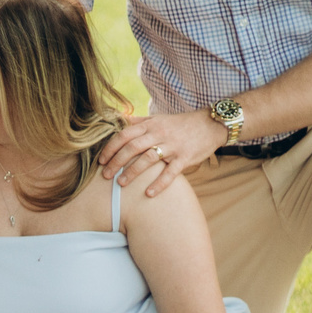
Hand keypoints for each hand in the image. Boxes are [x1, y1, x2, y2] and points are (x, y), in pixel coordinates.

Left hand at [96, 110, 223, 196]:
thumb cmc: (180, 124)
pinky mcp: (185, 157)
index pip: (124, 135)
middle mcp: (159, 134)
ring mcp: (172, 146)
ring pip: (148, 159)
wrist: (210, 124)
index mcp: (150, 125)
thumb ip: (138, 121)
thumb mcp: (158, 118)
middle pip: (132, 147)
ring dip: (132, 172)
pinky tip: (148, 194)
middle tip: (105, 175)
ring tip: (121, 184)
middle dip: (116, 161)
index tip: (101, 160)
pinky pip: (170, 172)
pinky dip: (159, 183)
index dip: (111, 148)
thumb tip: (118, 120)